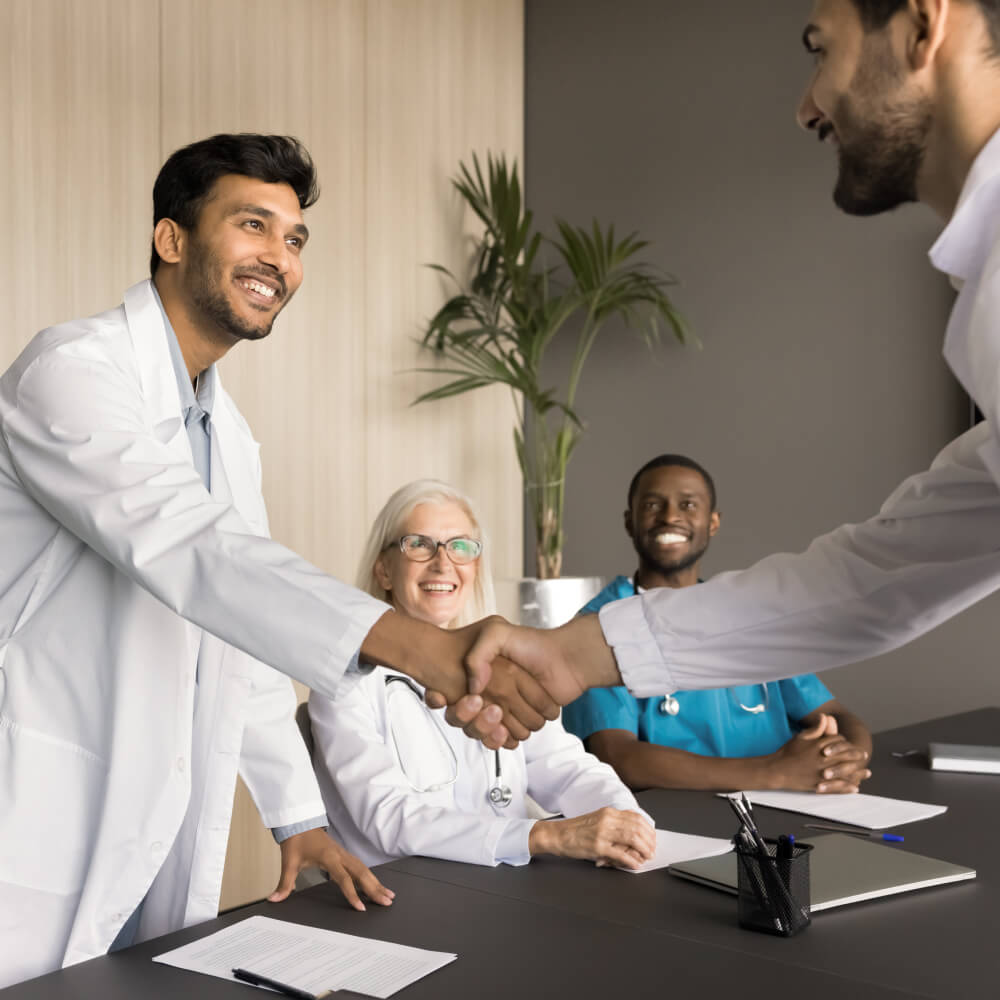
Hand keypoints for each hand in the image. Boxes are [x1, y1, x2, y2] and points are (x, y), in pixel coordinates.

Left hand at [269, 827, 393, 910]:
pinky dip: (369, 876)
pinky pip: (360, 866)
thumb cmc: (296, 840)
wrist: (299, 822)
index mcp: (329, 857)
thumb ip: (285, 883)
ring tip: (388, 894)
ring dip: (376, 882)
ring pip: (364, 869)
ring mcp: (343, 854)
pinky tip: (375, 884)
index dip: (352, 894)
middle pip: (362, 873)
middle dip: (375, 888)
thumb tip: (275, 900)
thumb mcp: (289, 862)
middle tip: (387, 901)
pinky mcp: (343, 854)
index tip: (361, 908)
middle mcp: (340, 855)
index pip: (344, 878)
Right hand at [362, 611, 557, 749]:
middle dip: (465, 715)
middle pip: (460, 717)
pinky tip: (504, 731)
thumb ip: (478, 653)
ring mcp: (499, 711)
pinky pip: (498, 740)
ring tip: (496, 714)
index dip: (438, 698)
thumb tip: (472, 687)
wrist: (566, 660)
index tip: (441, 696)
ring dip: (482, 728)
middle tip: (476, 702)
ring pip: (477, 732)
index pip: (446, 693)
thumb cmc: (533, 644)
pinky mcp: (515, 725)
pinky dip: (499, 739)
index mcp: (475, 675)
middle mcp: (484, 694)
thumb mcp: (497, 632)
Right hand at [528, 808, 655, 868]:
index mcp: (608, 812)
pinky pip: (620, 853)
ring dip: (643, 849)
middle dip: (649, 841)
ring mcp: (602, 833)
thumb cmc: (576, 830)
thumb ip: (614, 824)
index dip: (648, 829)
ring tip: (647, 857)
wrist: (557, 835)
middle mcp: (607, 819)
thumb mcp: (598, 820)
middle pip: (637, 828)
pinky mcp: (597, 846)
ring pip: (632, 838)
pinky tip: (635, 864)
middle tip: (652, 850)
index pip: (636, 817)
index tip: (652, 838)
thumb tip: (633, 834)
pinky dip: (631, 860)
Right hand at [767, 714, 870, 792]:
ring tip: (866, 773)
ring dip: (857, 773)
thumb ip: (816, 728)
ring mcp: (822, 773)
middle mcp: (822, 759)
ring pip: (845, 772)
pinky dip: (848, 787)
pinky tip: (855, 788)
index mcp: (819, 746)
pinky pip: (837, 787)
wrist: (777, 769)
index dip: (845, 742)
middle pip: (845, 756)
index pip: (838, 742)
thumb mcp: (801, 736)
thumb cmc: (788, 752)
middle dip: (856, 756)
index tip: (850, 744)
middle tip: (864, 755)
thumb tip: (826, 716)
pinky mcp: (820, 785)